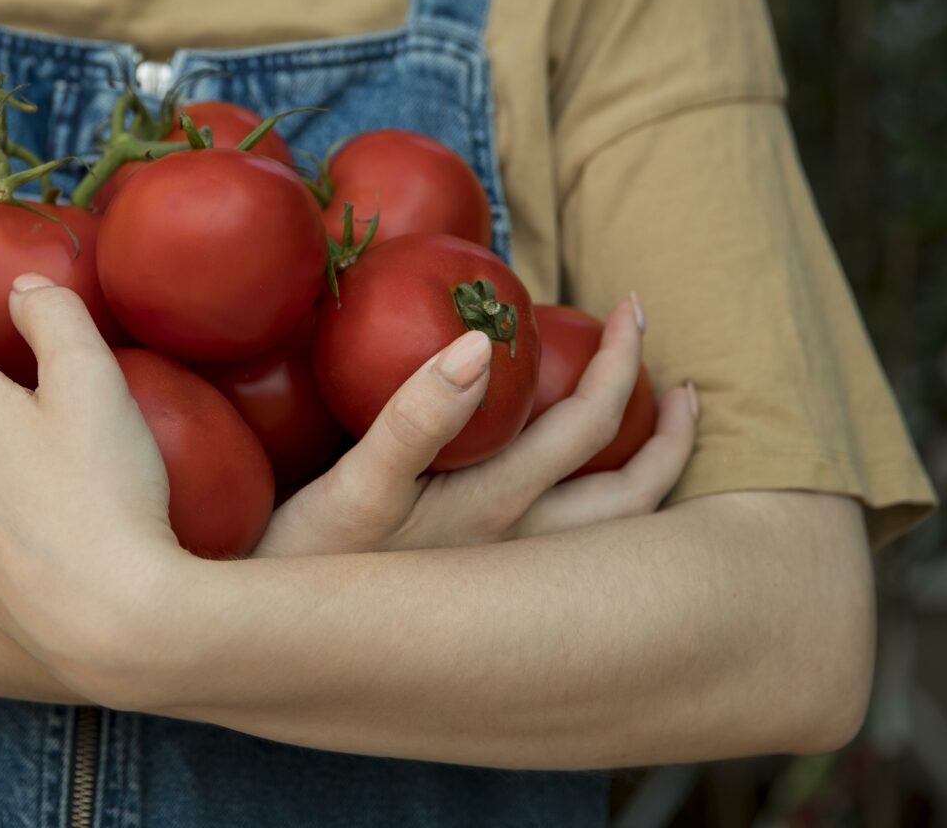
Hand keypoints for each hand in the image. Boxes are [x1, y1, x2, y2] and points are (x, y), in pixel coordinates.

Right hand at [256, 295, 698, 557]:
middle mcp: (518, 555)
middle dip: (667, 435)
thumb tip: (480, 345)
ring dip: (646, 480)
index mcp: (496, 513)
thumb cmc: (302, 564)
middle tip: (681, 383)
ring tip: (659, 434)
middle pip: (630, 497)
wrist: (265, 641)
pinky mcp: (475, 591)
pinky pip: (566, 550)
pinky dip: (596, 514)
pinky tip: (566, 491)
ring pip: (608, 536)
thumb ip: (415, 417)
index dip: (619, 362)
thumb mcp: (354, 487)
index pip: (589, 428)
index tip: (629, 306)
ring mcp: (502, 579)